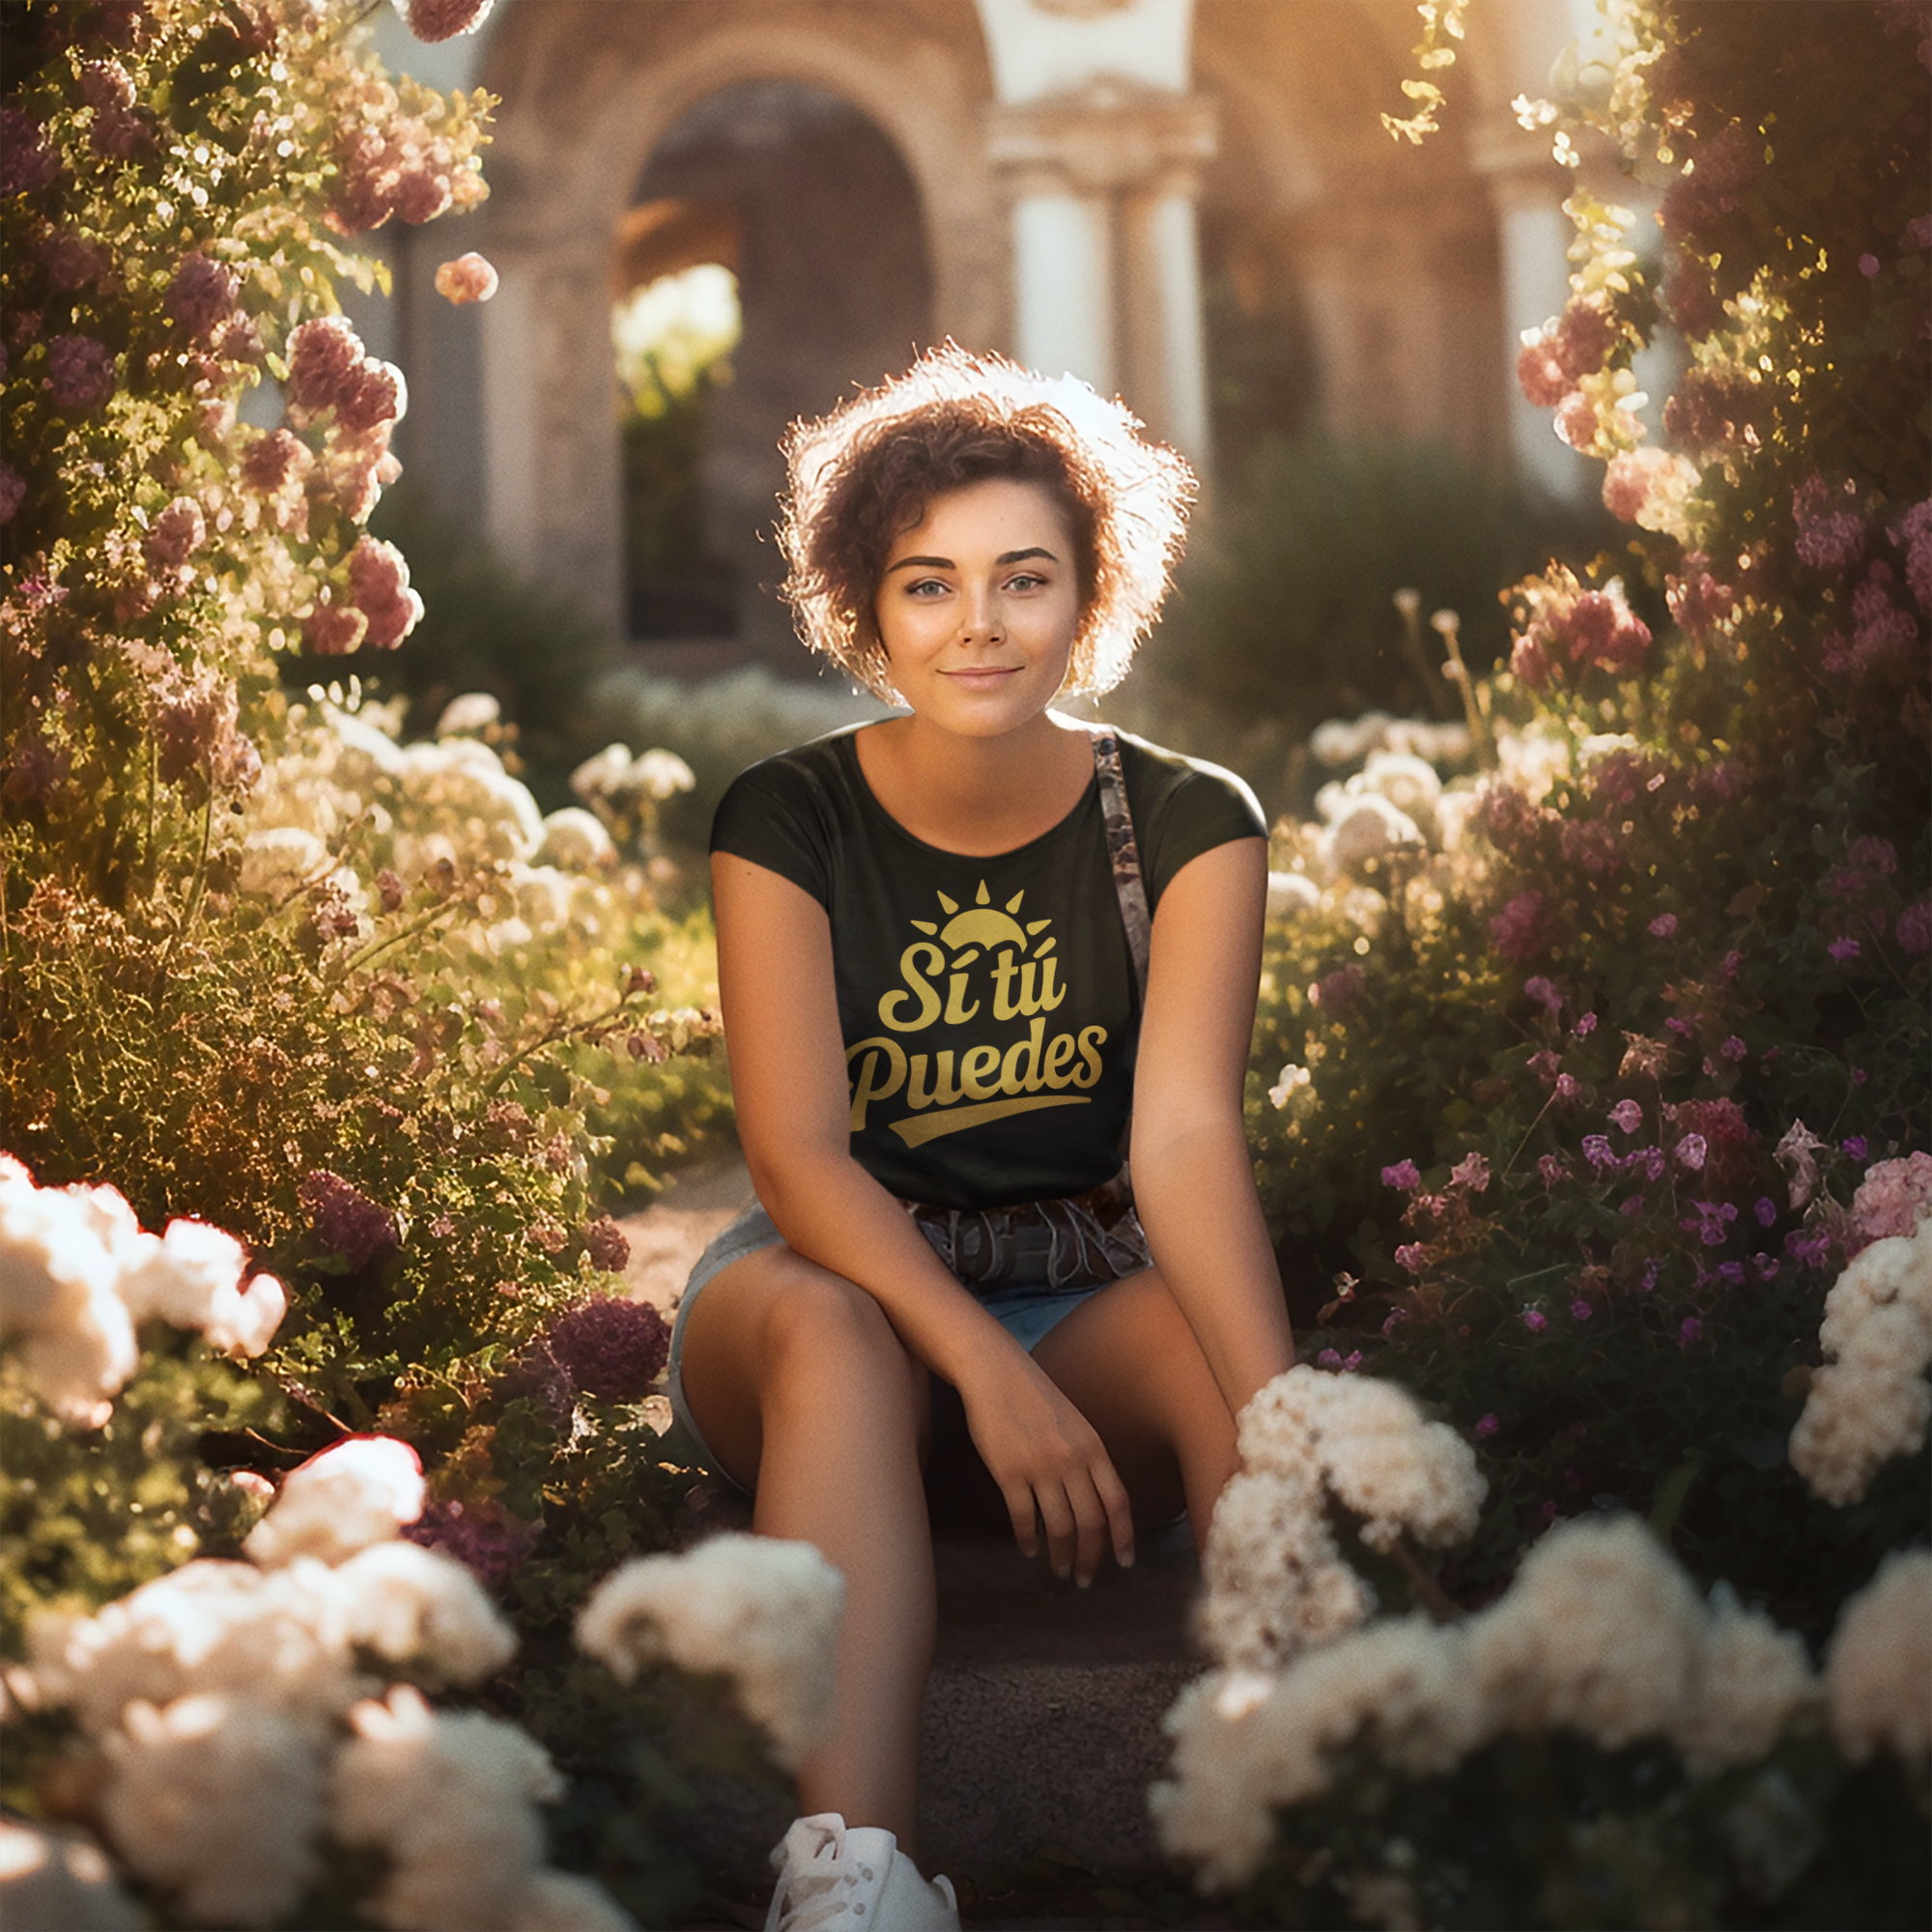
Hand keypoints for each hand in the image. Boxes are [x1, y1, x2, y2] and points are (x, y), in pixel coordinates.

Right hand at [957, 1346, 1134, 1584]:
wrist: (995, 1372)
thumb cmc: (1035, 1398)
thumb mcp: (1075, 1425)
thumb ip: (1089, 1460)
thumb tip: (1099, 1504)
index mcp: (1093, 1448)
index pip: (1118, 1502)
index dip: (1123, 1537)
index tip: (1125, 1563)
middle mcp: (1071, 1460)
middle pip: (1090, 1522)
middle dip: (1091, 1557)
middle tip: (1085, 1579)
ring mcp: (1040, 1467)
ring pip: (1058, 1526)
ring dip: (1060, 1554)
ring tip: (1059, 1569)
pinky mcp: (1009, 1472)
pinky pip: (1023, 1517)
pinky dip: (1027, 1538)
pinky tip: (1028, 1548)